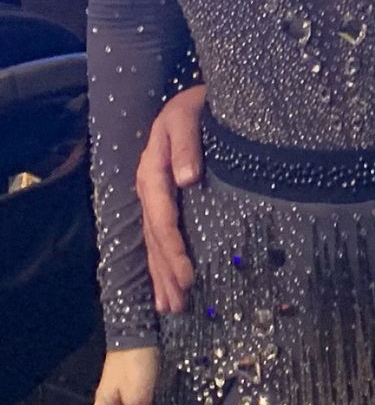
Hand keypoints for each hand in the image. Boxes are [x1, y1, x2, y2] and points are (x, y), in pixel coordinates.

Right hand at [138, 85, 205, 313]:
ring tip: (171, 307)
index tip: (189, 275)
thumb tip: (187, 179)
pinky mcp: (166, 197)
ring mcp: (155, 194)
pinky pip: (159, 234)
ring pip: (154, 241)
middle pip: (154, 238)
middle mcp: (150, 187)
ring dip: (161, 275)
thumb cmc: (195, 104)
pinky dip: (163, 260)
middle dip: (165, 273)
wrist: (194, 97)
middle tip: (178, 305)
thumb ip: (187, 145)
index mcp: (153, 170)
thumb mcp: (189, 116)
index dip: (173, 248)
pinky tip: (169, 282)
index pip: (162, 218)